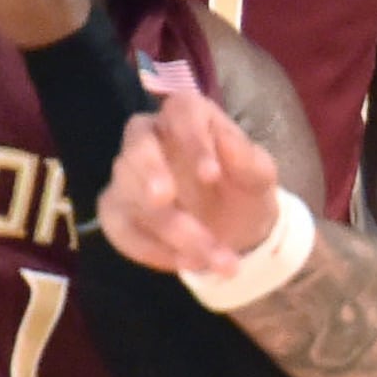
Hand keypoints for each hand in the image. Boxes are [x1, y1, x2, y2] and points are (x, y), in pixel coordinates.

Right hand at [99, 86, 286, 276]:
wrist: (236, 234)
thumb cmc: (244, 191)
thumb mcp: (259, 177)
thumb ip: (248, 160)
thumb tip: (228, 142)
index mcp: (187, 116)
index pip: (181, 112)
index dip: (191, 140)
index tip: (210, 175)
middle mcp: (150, 138)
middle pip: (138, 144)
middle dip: (149, 171)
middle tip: (163, 199)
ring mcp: (128, 174)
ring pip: (128, 191)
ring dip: (166, 227)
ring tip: (205, 257)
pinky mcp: (117, 210)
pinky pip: (117, 226)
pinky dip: (148, 249)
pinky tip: (183, 263)